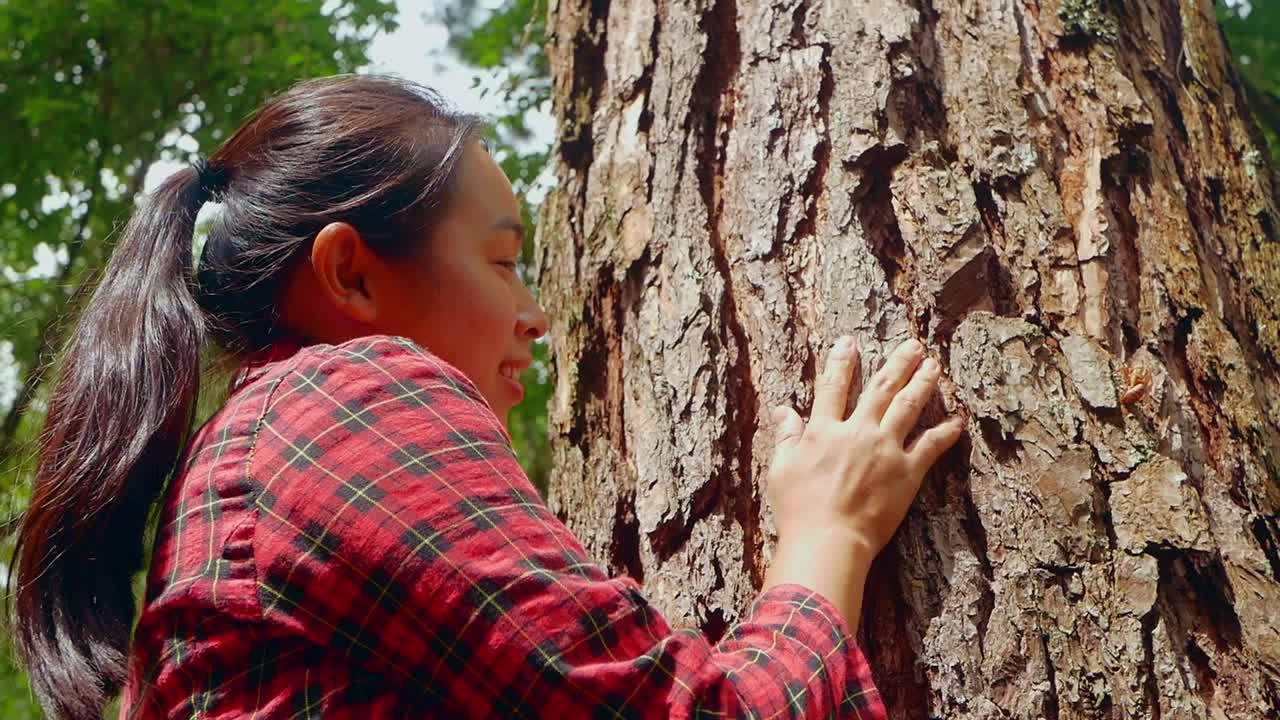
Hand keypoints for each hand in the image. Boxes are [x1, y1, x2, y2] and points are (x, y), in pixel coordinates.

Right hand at [766, 336, 962, 555]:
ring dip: (923, 383)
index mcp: (824, 430)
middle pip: (880, 388)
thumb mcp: (781, 469)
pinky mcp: (907, 472)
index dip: (841, 362)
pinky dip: (946, 431)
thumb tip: (783, 411)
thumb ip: (786, 436)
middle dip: (898, 363)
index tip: (848, 343)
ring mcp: (886, 449)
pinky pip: (931, 445)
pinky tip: (958, 419)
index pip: (833, 387)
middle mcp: (858, 431)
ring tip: (934, 365)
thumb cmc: (799, 509)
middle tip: (913, 345)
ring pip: (908, 406)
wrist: (829, 538)